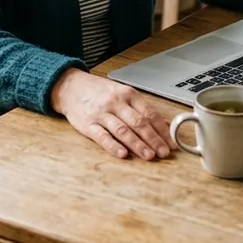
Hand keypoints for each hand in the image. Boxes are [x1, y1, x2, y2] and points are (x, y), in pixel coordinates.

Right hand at [51, 68, 175, 160]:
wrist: (70, 87)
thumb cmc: (99, 91)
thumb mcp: (121, 92)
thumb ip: (139, 107)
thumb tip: (161, 124)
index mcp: (127, 94)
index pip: (149, 113)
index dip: (162, 129)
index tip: (171, 142)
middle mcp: (115, 103)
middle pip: (138, 122)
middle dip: (153, 139)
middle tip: (164, 152)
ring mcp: (101, 114)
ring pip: (122, 130)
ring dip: (137, 144)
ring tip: (149, 155)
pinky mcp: (88, 125)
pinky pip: (102, 137)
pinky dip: (113, 146)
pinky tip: (122, 154)